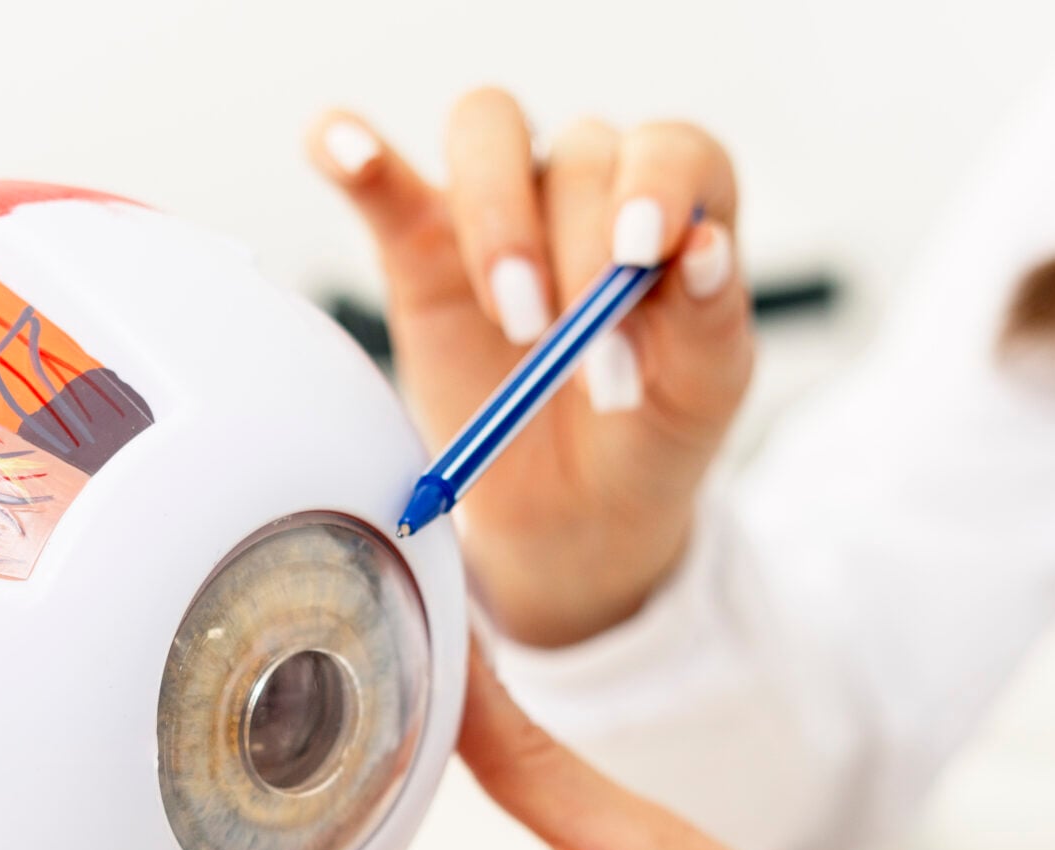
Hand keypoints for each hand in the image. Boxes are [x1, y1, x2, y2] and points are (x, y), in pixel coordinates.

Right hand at [308, 96, 754, 647]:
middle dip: (579, 263)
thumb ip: (711, 321)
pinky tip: (343, 150)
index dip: (656, 185)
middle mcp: (591, 186)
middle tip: (578, 367)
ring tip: (514, 321)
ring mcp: (501, 208)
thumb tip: (706, 247)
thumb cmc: (649, 436)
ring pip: (487, 134)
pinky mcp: (420, 243)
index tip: (638, 254)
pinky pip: (380, 178)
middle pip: (578, 156)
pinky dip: (351, 150)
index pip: (671, 151)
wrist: (577, 511)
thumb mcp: (703, 397)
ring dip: (496, 219)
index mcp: (680, 207)